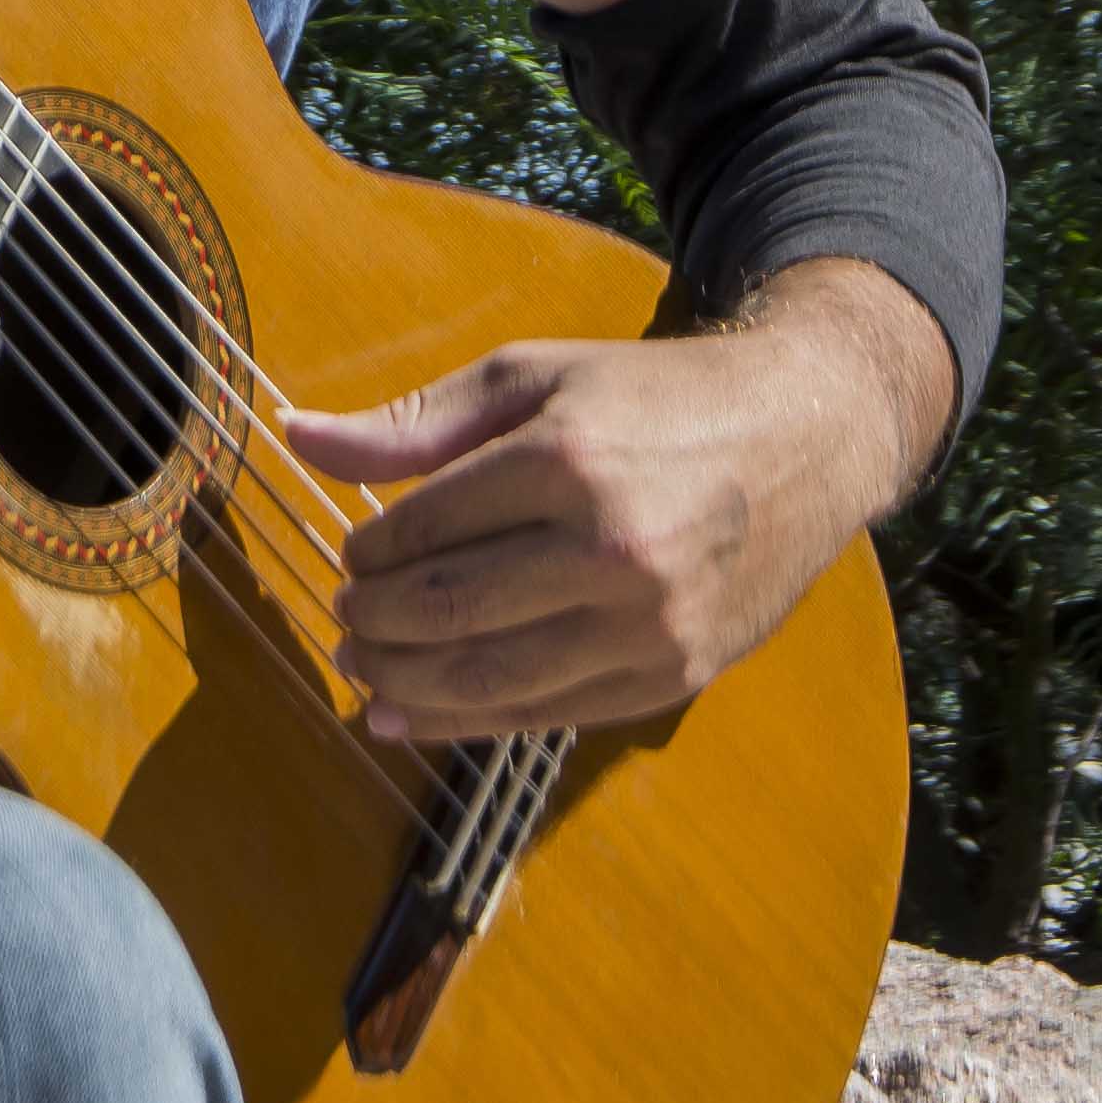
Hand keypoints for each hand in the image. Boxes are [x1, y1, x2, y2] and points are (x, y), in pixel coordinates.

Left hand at [291, 260, 951, 742]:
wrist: (806, 437)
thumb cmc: (656, 400)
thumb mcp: (534, 379)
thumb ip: (414, 421)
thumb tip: (295, 435)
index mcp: (569, 461)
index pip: (424, 529)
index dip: (368, 552)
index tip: (352, 555)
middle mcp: (613, 550)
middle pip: (446, 611)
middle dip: (373, 623)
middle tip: (345, 618)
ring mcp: (650, 624)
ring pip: (489, 679)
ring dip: (405, 685)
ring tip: (367, 670)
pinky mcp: (676, 675)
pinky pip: (547, 716)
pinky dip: (466, 724)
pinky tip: (412, 717)